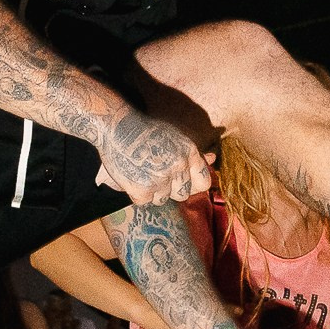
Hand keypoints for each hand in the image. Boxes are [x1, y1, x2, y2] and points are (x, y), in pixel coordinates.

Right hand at [93, 110, 211, 204]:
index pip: (203, 182)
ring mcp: (161, 179)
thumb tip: (212, 158)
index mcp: (189, 153)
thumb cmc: (146, 132)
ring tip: (141, 171)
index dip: (193, 185)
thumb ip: (193, 153)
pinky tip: (131, 176)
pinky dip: (136, 193)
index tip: (182, 182)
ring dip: (152, 191)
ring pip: (162, 199)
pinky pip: (144, 202)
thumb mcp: (175, 137)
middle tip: (155, 174)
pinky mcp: (142, 189)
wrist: (117, 127)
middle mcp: (178, 166)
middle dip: (170, 189)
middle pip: (182, 194)